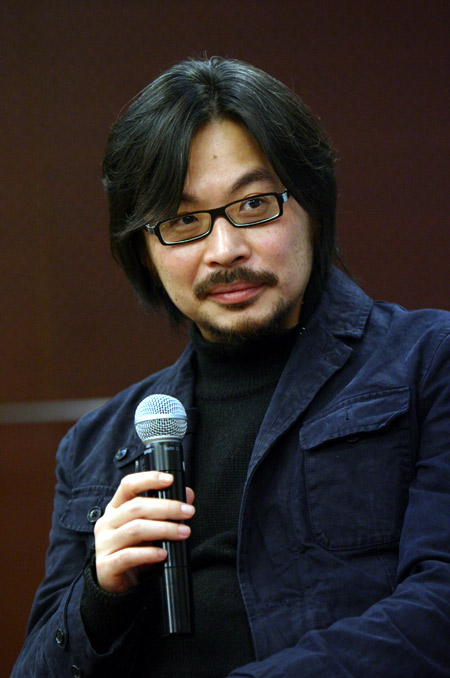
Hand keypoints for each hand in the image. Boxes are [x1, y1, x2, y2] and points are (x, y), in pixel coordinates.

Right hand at [94, 471, 194, 593]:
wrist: (117, 584)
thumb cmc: (135, 549)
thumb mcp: (150, 527)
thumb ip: (166, 510)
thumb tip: (187, 494)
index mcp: (116, 508)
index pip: (128, 485)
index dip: (148, 479)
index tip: (169, 480)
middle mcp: (107, 522)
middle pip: (136, 507)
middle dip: (166, 507)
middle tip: (188, 512)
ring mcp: (104, 544)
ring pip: (135, 529)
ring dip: (163, 529)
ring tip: (183, 532)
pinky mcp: (106, 565)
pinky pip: (128, 556)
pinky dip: (149, 553)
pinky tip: (164, 554)